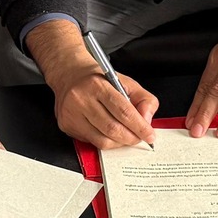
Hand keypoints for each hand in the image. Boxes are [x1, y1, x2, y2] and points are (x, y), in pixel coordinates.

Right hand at [26, 19, 158, 149]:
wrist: (70, 75)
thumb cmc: (98, 80)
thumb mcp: (126, 82)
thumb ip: (144, 99)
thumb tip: (147, 121)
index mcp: (98, 85)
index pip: (123, 111)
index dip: (139, 126)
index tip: (149, 135)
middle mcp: (82, 100)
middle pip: (112, 129)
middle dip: (131, 137)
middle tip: (139, 137)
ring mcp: (72, 115)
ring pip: (102, 140)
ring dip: (119, 143)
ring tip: (126, 136)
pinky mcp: (67, 126)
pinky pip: (92, 142)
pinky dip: (106, 142)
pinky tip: (109, 134)